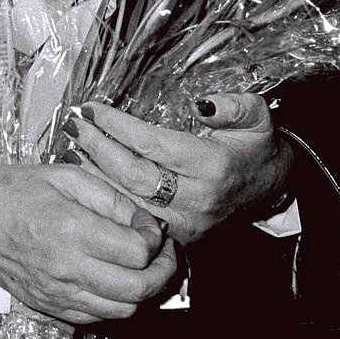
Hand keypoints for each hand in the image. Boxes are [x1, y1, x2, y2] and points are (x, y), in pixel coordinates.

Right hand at [0, 163, 180, 324]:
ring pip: (123, 309)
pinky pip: (97, 317)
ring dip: (142, 291)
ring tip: (141, 269)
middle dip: (161, 271)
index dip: (155, 240)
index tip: (151, 229)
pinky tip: (112, 281)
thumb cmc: (12, 192)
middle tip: (162, 254)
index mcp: (72, 229)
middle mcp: (67, 266)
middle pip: (138, 288)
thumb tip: (145, 221)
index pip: (137, 251)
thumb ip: (111, 198)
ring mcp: (58, 291)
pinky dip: (114, 303)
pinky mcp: (50, 304)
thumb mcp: (65, 176)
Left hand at [65, 94, 291, 243]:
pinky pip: (133, 217)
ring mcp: (186, 221)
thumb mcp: (256, 117)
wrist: (268, 188)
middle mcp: (197, 198)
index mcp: (213, 166)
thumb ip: (235, 106)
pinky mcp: (178, 235)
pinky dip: (106, 196)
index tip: (92, 108)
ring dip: (94, 174)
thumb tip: (202, 105)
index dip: (118, 125)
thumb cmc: (254, 147)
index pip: (153, 144)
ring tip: (71, 148)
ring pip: (128, 200)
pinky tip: (86, 176)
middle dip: (97, 147)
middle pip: (134, 174)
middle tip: (74, 125)